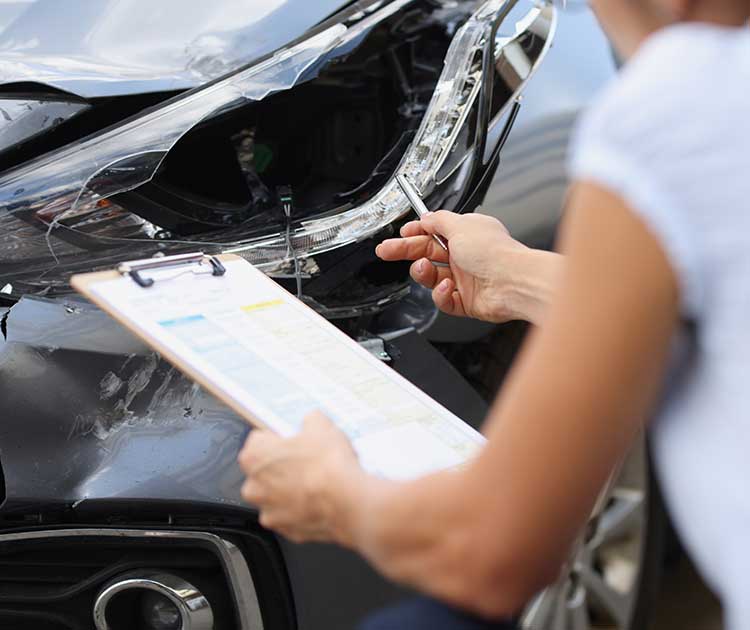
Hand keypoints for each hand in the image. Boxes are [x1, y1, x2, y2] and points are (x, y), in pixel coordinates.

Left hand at [238, 412, 364, 543]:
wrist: (347, 502)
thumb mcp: (322, 426)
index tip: (292, 440)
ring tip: (318, 481)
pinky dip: (303, 510)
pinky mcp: (286, 531)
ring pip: (277, 496)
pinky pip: (292, 516)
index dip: (279, 438)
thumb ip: (310, 420)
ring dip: (292, 490)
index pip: (258, 440)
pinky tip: (321, 499)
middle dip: (283, 467)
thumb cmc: (328, 465)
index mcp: (254, 456)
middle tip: (308, 461)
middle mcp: (254, 487)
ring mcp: (269, 512)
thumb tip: (312, 421)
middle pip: (265, 471)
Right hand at [376, 211, 559, 324]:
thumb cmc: (494, 253)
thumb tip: (426, 217)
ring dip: (423, 273)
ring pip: (431, 277)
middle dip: (404, 251)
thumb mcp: (460, 225)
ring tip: (424, 269)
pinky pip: (443, 299)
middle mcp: (466, 256)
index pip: (432, 233)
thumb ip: (438, 221)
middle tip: (385, 251)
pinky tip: (446, 288)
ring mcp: (465, 279)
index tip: (400, 235)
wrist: (513, 283)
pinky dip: (440, 294)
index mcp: (466, 234)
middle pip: (426, 253)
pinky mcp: (466, 302)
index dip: (414, 234)